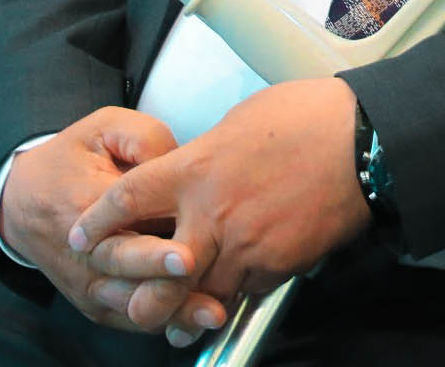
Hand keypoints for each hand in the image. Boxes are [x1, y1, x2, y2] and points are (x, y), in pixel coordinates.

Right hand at [0, 108, 199, 333]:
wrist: (23, 201)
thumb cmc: (72, 159)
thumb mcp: (104, 127)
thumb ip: (144, 139)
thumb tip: (180, 162)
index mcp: (84, 204)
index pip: (123, 224)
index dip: (156, 243)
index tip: (189, 254)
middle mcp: (83, 252)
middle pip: (127, 270)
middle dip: (165, 279)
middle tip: (203, 282)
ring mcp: (88, 283)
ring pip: (132, 303)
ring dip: (172, 310)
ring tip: (211, 312)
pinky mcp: (95, 303)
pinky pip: (131, 318)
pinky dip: (164, 319)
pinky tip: (197, 317)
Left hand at [68, 77, 369, 348]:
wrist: (363, 141)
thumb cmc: (304, 117)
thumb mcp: (237, 123)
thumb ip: (205, 156)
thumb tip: (195, 169)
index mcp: (193, 169)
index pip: (127, 200)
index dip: (97, 221)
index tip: (81, 234)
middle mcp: (210, 215)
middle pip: (157, 275)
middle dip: (139, 299)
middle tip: (130, 306)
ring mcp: (245, 245)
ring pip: (201, 295)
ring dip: (188, 313)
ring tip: (180, 326)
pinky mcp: (278, 265)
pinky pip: (246, 291)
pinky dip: (236, 297)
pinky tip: (233, 298)